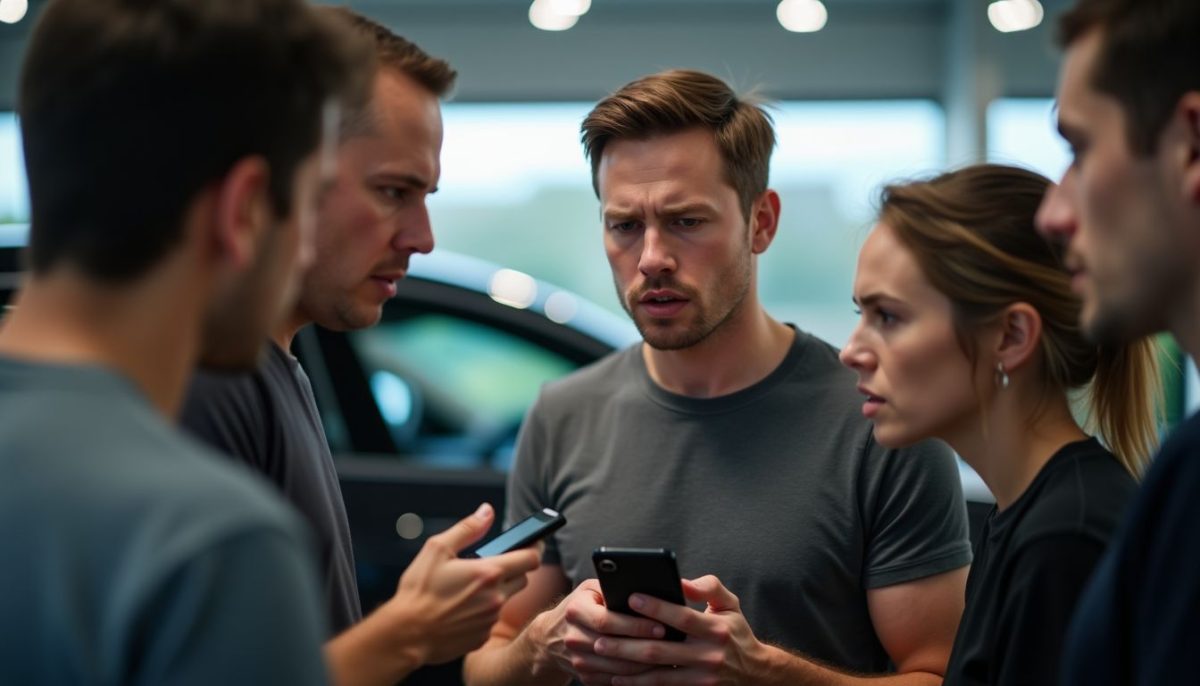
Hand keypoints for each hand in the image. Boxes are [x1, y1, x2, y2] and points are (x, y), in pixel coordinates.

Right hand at [386, 503, 540, 664]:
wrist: (405, 635)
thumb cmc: (418, 591)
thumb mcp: (438, 549)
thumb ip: (468, 528)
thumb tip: (486, 512)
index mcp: (488, 573)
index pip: (531, 558)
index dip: (535, 547)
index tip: (534, 543)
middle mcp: (496, 598)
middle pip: (523, 578)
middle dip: (513, 569)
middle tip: (491, 565)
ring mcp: (490, 620)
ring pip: (506, 599)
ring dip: (496, 591)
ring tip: (468, 589)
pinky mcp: (482, 637)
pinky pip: (491, 619)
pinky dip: (482, 611)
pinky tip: (461, 609)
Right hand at [525, 578, 666, 684]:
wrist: (551, 636)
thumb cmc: (582, 605)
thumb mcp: (592, 589)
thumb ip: (614, 587)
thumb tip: (649, 591)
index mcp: (575, 610)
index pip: (607, 621)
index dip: (635, 625)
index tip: (661, 626)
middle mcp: (573, 637)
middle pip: (614, 647)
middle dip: (645, 647)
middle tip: (671, 645)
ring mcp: (577, 660)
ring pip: (617, 669)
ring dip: (645, 667)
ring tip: (668, 658)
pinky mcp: (584, 677)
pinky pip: (614, 681)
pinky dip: (635, 678)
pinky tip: (653, 672)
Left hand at [592, 575, 767, 684]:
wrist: (755, 673)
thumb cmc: (735, 631)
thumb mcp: (729, 604)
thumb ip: (708, 587)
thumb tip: (681, 581)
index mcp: (716, 629)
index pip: (681, 616)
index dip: (655, 607)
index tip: (630, 597)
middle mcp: (709, 655)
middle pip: (661, 650)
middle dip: (627, 643)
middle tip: (601, 637)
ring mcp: (701, 678)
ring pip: (657, 674)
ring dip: (627, 668)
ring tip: (604, 656)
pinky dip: (639, 684)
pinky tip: (618, 678)